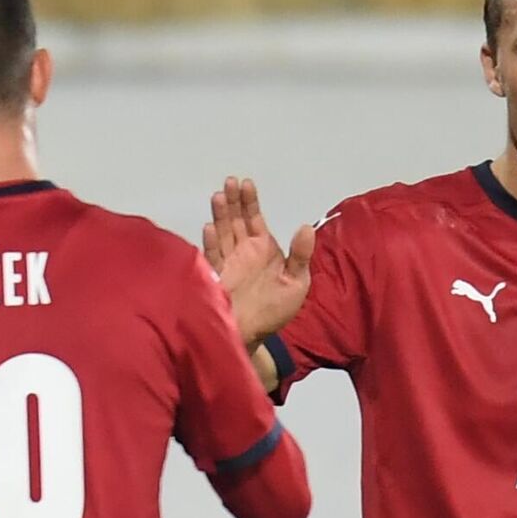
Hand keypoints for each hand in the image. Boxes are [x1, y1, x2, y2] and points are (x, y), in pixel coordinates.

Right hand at [202, 176, 315, 345]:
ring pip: (223, 233)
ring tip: (219, 196)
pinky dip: (211, 242)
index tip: (246, 183)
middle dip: (233, 201)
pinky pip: (213, 256)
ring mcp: (228, 262)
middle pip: (236, 220)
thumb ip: (300, 255)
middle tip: (230, 181)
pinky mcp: (216, 277)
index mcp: (263, 249)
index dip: (250, 201)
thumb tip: (306, 227)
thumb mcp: (297, 282)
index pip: (254, 219)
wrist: (254, 336)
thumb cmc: (275, 310)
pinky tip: (209, 228)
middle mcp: (243, 251)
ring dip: (221, 215)